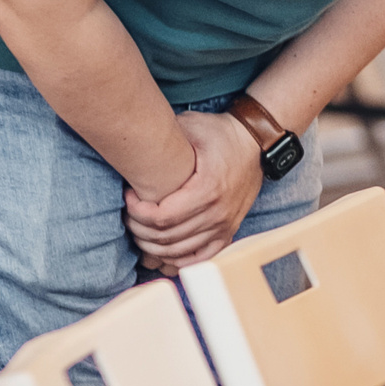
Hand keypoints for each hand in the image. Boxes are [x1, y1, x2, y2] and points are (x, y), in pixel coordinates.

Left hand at [124, 111, 264, 270]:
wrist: (256, 143)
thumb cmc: (221, 133)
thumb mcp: (191, 125)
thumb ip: (163, 138)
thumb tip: (131, 144)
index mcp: (207, 189)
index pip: (161, 217)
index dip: (137, 212)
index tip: (128, 196)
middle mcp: (218, 213)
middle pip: (167, 237)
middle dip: (139, 229)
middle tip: (128, 214)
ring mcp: (225, 225)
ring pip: (179, 252)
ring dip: (152, 245)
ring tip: (140, 228)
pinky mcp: (228, 231)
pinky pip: (199, 258)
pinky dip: (178, 259)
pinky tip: (162, 250)